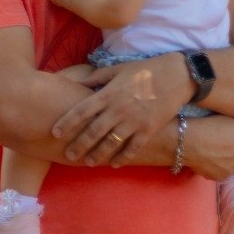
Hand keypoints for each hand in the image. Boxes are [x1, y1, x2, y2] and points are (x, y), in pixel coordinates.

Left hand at [52, 53, 185, 166]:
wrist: (178, 75)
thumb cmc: (145, 70)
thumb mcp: (118, 69)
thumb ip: (96, 77)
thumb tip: (77, 83)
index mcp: (109, 93)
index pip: (82, 110)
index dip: (67, 123)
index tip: (55, 133)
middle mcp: (119, 109)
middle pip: (93, 131)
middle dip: (79, 145)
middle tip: (68, 155)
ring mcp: (134, 121)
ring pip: (111, 143)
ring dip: (98, 155)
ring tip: (88, 162)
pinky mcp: (149, 129)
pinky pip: (133, 148)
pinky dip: (123, 157)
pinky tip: (114, 164)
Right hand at [183, 117, 233, 180]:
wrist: (189, 141)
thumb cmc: (209, 125)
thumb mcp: (228, 117)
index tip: (227, 133)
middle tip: (220, 144)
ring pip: (233, 164)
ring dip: (227, 160)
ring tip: (211, 154)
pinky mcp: (222, 178)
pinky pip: (222, 172)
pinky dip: (216, 168)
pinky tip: (207, 161)